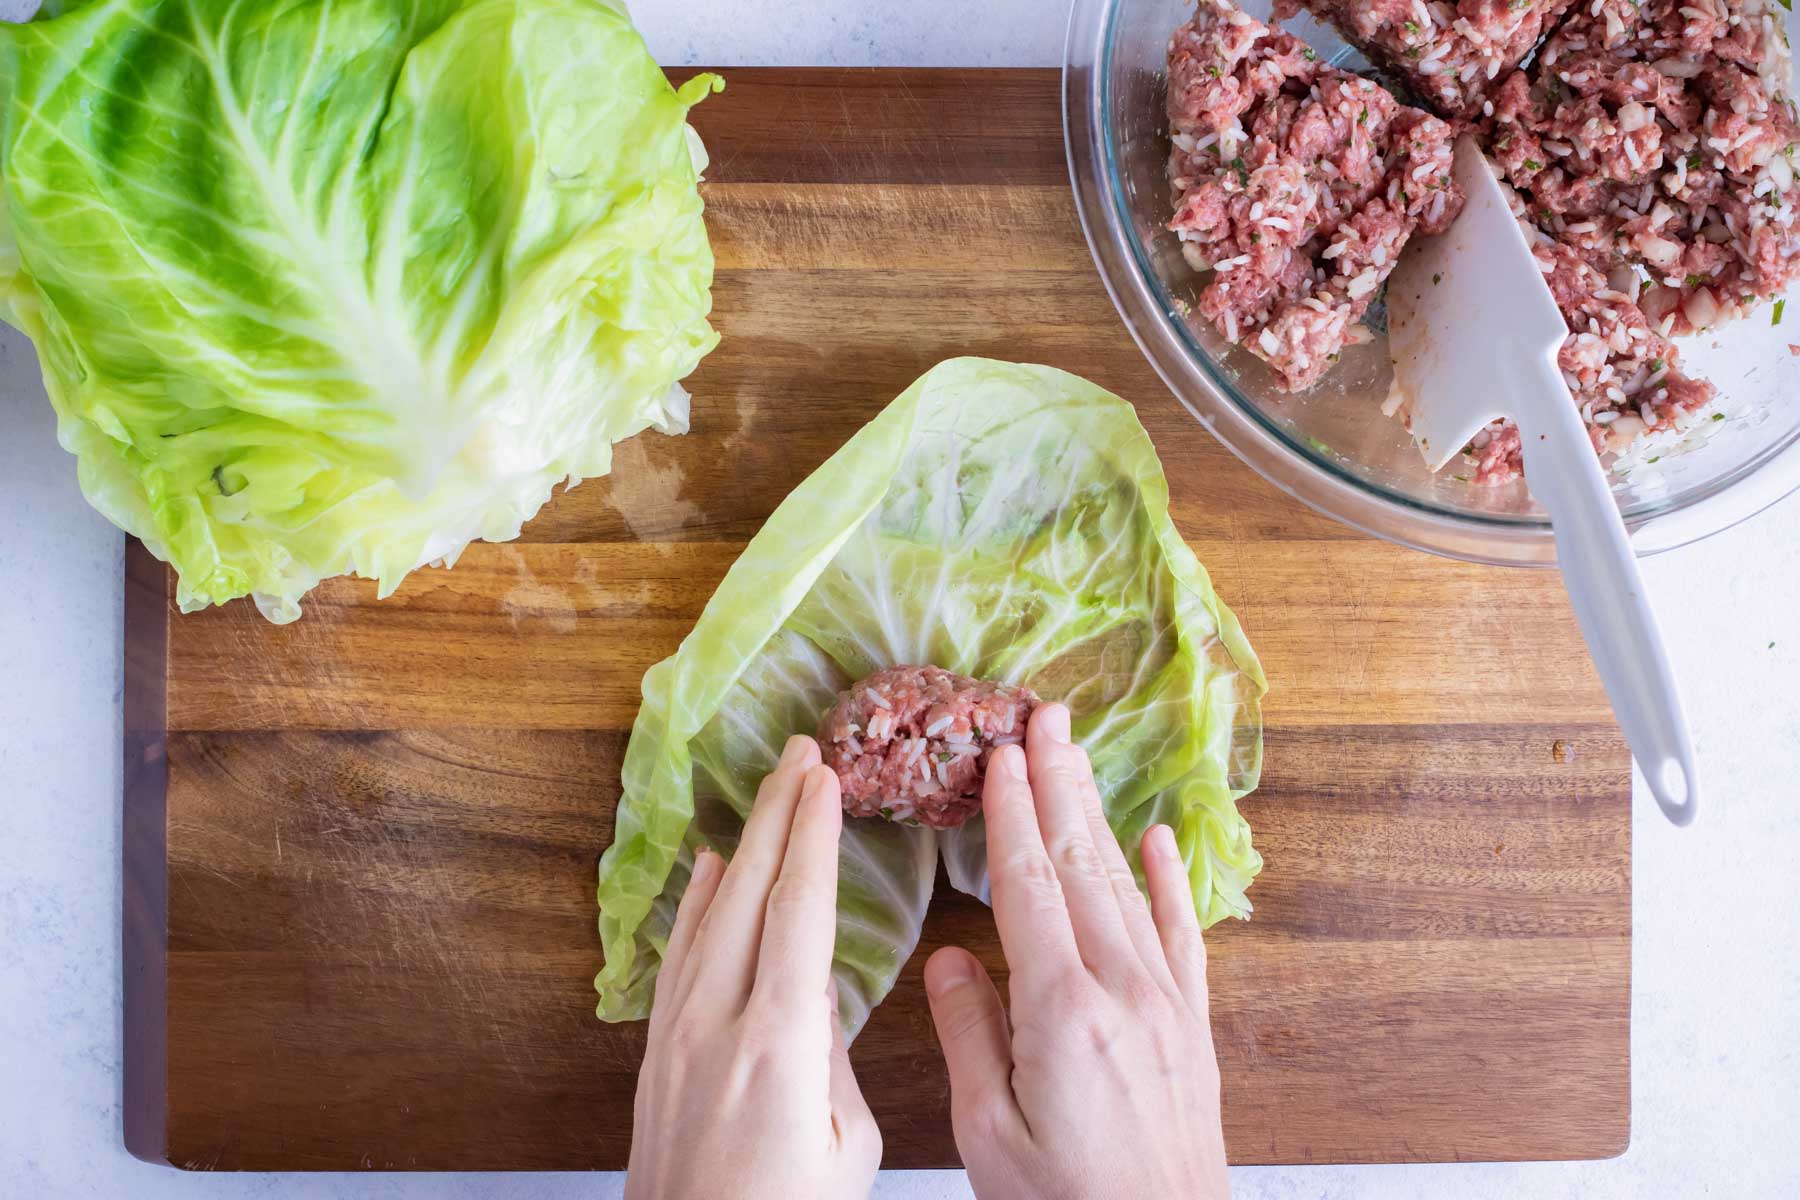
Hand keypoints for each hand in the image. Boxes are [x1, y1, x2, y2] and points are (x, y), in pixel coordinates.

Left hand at [626, 735, 880, 1199]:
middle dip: (778, 815)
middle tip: (800, 753)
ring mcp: (677, 1036)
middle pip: (750, 894)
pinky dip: (698, 903)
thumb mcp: (848, 1149)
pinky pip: (677, 955)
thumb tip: (820, 993)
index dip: (814, 838)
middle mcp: (718, 1024)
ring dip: (743, 846)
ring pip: (708, 916)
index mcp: (780, 1046)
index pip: (800, 913)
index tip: (826, 780)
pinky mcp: (655, 1055)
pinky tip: (712, 872)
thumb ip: (834, 1059)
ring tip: (767, 791)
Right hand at [923, 704, 1229, 1199]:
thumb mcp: (990, 1136)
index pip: (1030, 887)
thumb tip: (949, 959)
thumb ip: (970, 1038)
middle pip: (1083, 865)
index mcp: (1063, 1013)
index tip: (1000, 755)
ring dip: (1099, 815)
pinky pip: (1182, 936)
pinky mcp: (1193, 1029)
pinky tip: (1158, 838)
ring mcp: (1167, 1006)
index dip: (1011, 816)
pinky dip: (1169, 882)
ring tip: (1077, 756)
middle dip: (1059, 785)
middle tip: (1047, 716)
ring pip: (1126, 887)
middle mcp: (1123, 992)